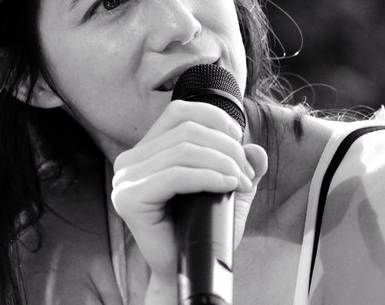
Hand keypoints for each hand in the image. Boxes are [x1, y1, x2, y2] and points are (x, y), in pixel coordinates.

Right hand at [111, 100, 267, 284]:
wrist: (183, 272)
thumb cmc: (200, 231)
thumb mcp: (228, 191)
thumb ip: (243, 168)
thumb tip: (258, 150)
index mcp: (146, 151)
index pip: (179, 112)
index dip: (214, 119)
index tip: (240, 143)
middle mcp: (130, 161)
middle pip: (187, 130)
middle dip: (227, 148)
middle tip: (246, 175)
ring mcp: (125, 179)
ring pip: (184, 150)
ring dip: (223, 163)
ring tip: (241, 183)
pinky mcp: (130, 198)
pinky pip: (176, 175)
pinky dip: (209, 177)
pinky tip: (228, 186)